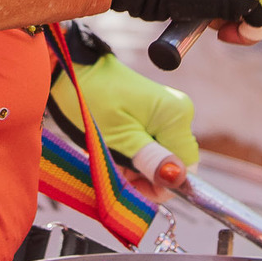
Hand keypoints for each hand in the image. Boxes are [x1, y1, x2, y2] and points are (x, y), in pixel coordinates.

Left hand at [49, 34, 197, 183]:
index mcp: (176, 116)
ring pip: (160, 159)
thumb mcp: (121, 138)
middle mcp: (178, 114)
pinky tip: (115, 151)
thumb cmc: (94, 99)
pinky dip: (133, 156)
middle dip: (145, 176)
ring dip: (136, 168)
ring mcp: (167, 114)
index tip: (134, 187)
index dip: (162, 185)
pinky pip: (152, 147)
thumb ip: (151, 160)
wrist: (76, 72)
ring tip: (111, 158)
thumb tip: (177, 179)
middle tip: (116, 170)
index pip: (185, 168)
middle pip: (171, 165)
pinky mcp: (155, 116)